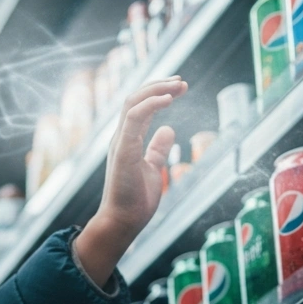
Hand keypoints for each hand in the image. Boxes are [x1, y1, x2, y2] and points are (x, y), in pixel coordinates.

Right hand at [73, 77, 187, 287]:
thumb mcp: (153, 168)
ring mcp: (120, 142)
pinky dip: (151, 104)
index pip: (140, 106)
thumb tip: (168, 130)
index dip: (159, 93)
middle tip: (182, 81)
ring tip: (178, 85)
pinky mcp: (123, 150)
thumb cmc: (135, 200)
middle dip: (159, 85)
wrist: (123, 222)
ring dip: (156, 89)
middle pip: (135, 98)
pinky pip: (133, 118)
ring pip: (133, 102)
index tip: (179, 87)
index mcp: (128, 140)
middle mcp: (121, 137)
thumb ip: (158, 149)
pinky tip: (168, 99)